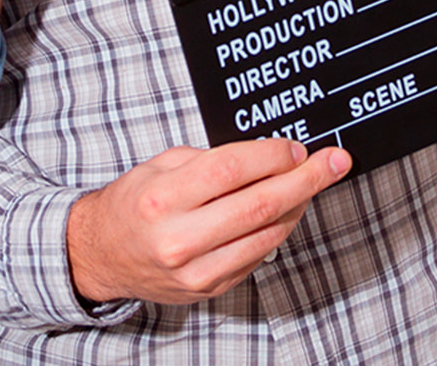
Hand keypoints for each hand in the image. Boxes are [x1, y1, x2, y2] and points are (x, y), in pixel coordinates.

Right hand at [66, 140, 352, 304]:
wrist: (103, 254)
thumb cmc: (134, 201)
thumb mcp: (161, 164)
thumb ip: (210, 161)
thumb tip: (267, 156)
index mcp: (163, 197)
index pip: (231, 170)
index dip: (271, 156)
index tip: (297, 147)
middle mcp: (180, 238)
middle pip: (258, 205)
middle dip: (305, 180)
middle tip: (333, 163)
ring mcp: (196, 270)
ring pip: (265, 235)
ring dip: (298, 206)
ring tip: (314, 183)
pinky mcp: (208, 289)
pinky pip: (256, 257)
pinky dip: (277, 230)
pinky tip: (286, 211)